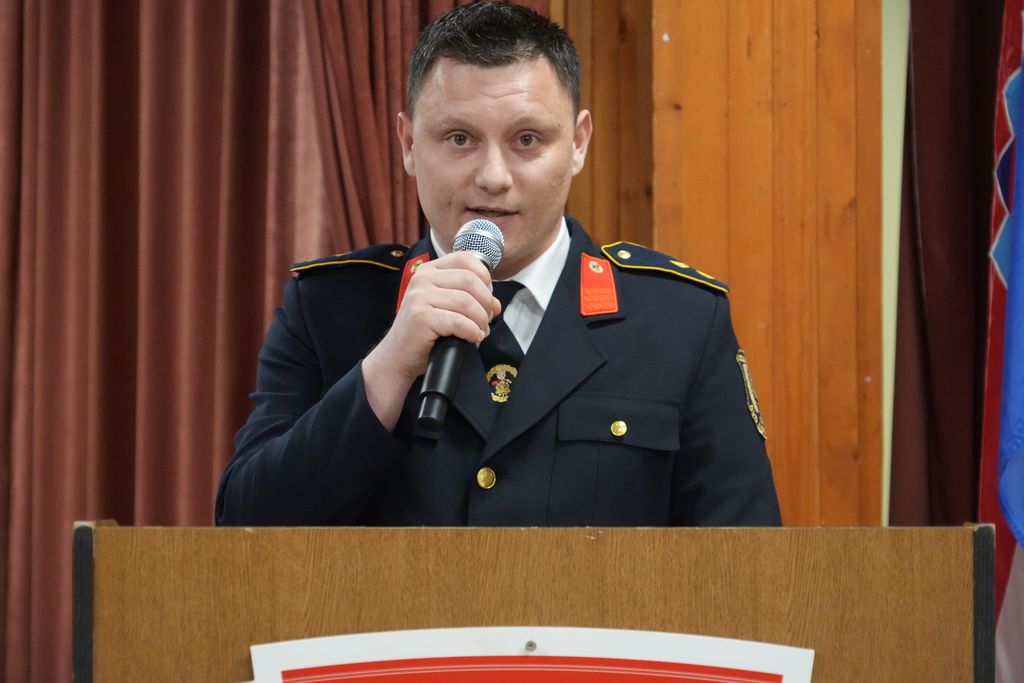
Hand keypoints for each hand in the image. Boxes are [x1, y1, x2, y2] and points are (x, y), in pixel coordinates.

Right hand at [362, 252, 499, 429]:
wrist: (397, 357)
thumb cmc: (424, 333)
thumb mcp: (445, 306)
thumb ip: (468, 298)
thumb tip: (496, 304)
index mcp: (429, 270)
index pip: (466, 259)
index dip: (485, 278)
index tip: (486, 297)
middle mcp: (422, 279)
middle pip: (470, 280)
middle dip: (486, 302)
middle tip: (486, 319)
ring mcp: (419, 297)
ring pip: (467, 302)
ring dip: (480, 320)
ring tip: (480, 331)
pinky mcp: (421, 317)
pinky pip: (459, 322)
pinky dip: (472, 331)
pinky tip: (472, 338)